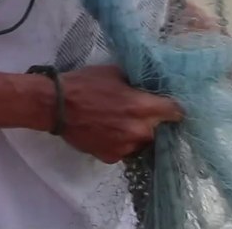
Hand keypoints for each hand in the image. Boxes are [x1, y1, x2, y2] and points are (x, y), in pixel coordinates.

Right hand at [55, 65, 183, 163]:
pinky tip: (108, 130)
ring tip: (120, 121)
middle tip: (139, 111)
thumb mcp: (116, 73)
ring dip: (137, 133)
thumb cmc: (85, 84)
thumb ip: (137, 82)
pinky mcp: (111, 157)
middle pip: (159, 129)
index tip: (171, 107)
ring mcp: (125, 147)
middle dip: (153, 121)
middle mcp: (139, 131)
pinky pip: (126, 150)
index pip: (176, 112)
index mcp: (143, 107)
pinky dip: (121, 142)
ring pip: (142, 142)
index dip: (175, 108)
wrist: (55, 106)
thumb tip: (149, 86)